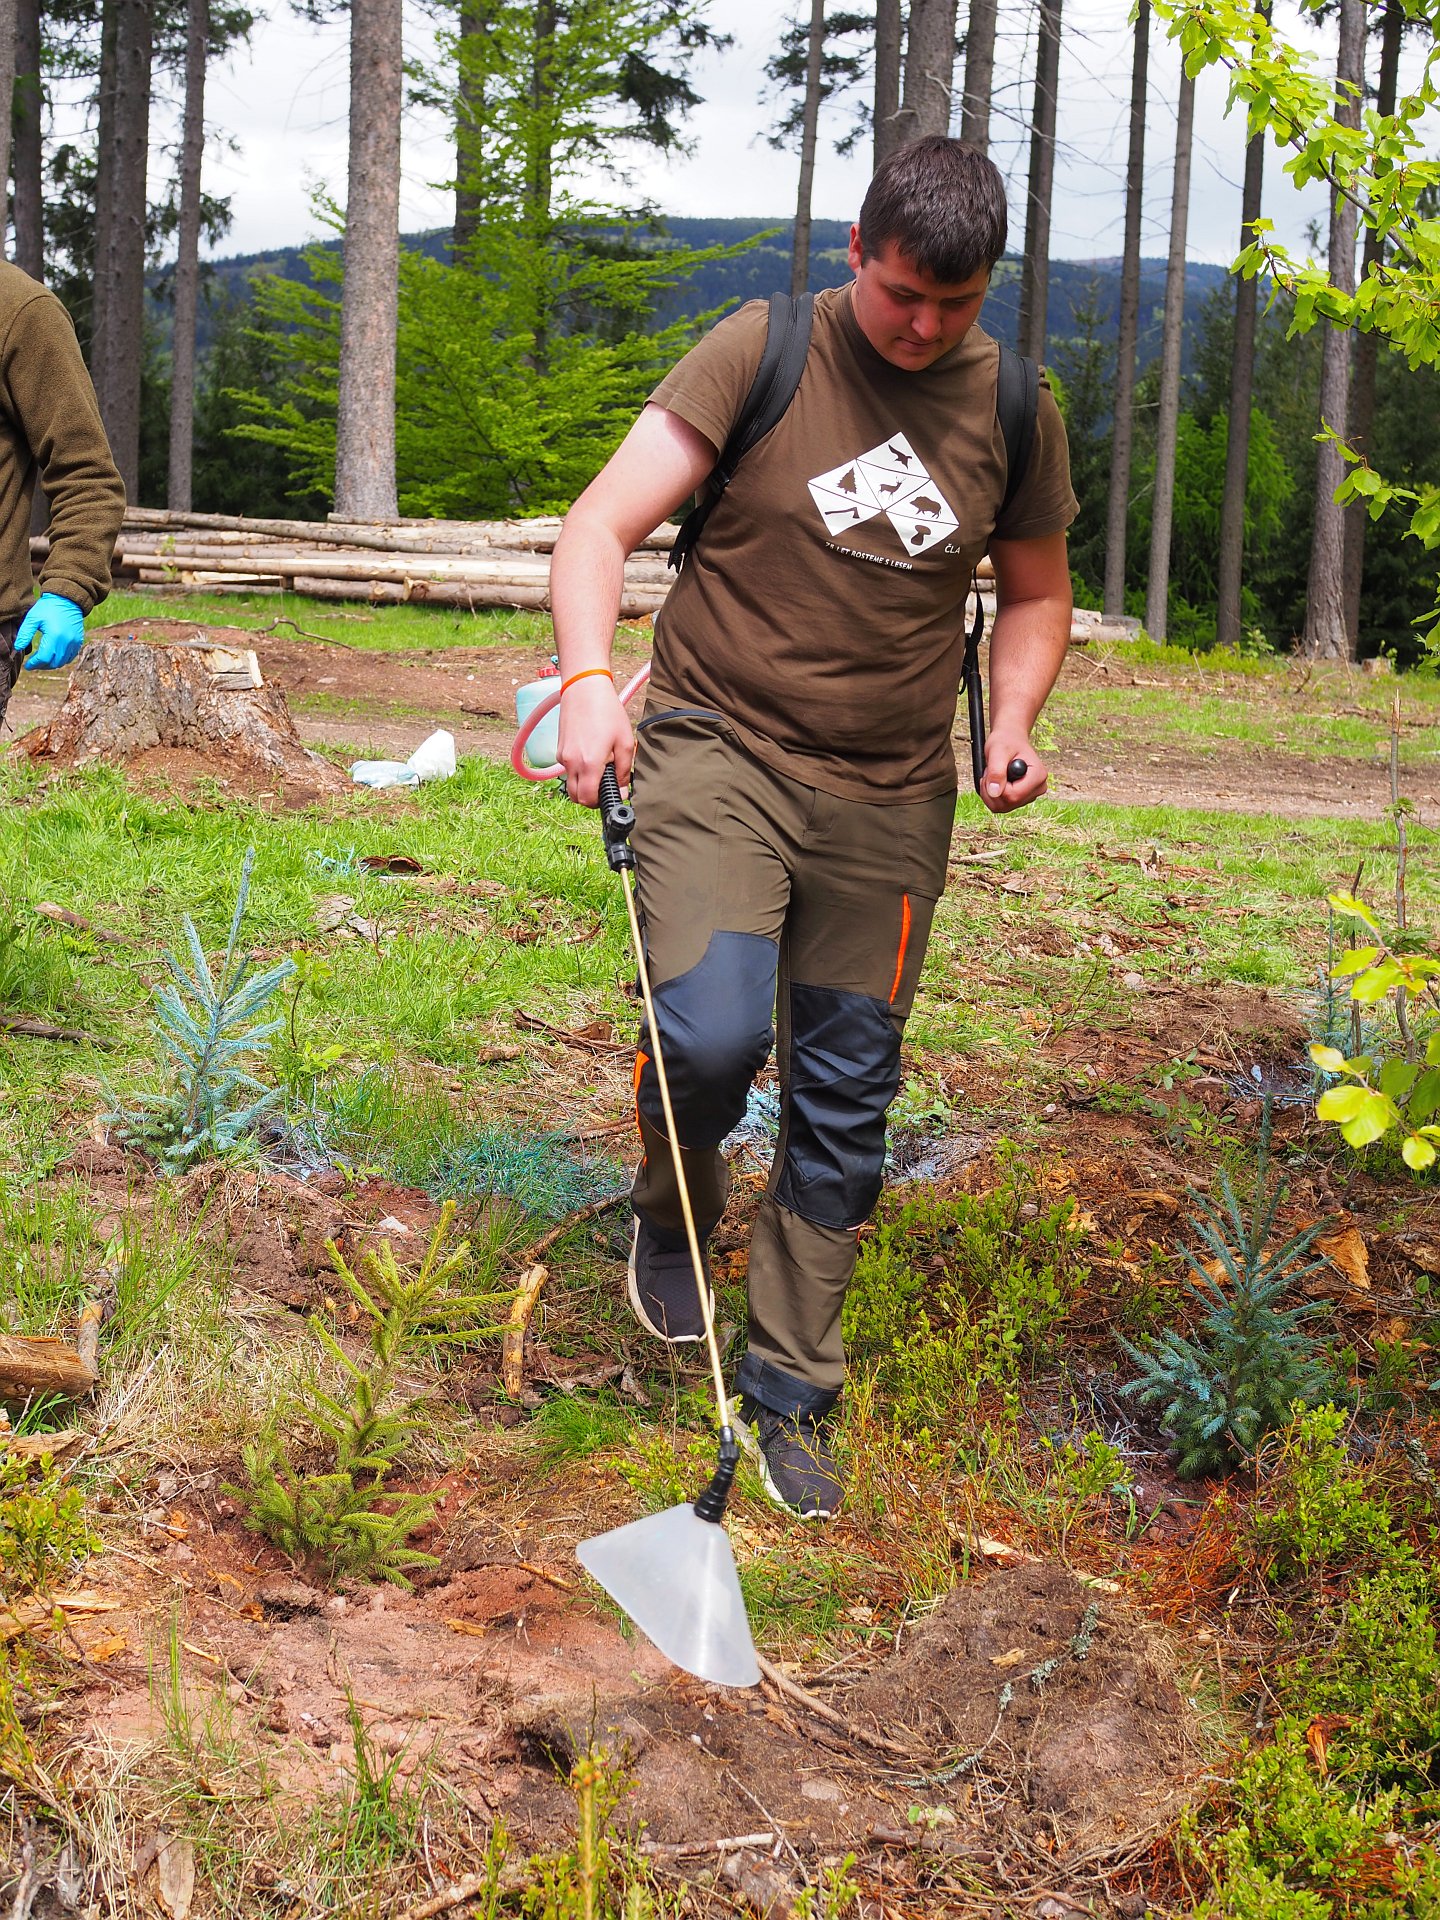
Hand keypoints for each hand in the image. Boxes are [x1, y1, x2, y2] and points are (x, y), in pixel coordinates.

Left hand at [17, 593, 84, 670]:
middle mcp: (66, 642)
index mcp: (55, 636)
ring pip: (62, 662)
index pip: (44, 658)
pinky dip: (61, 660)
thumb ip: (25, 633)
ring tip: (42, 660)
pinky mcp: (78, 642)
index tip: (27, 665)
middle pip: (53, 663)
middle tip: (33, 664)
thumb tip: (18, 648)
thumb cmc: (48, 608)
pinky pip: (70, 658)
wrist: (67, 600)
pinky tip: (53, 656)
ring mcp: (74, 643)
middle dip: (42, 666)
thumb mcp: (33, 618)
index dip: (34, 664)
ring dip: (51, 664)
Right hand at [556, 677, 634, 806]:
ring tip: (599, 765)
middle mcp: (571, 763)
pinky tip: (590, 753)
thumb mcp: (624, 741)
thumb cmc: (607, 712)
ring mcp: (562, 756)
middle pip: (576, 797)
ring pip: (571, 783)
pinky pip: (568, 769)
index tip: (611, 794)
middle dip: (590, 797)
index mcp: (588, 763)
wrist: (583, 688)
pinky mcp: (559, 749)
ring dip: (583, 784)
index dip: (600, 802)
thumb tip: (622, 791)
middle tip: (605, 785)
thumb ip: (624, 770)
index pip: (588, 799)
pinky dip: (578, 770)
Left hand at [980, 731, 1046, 813]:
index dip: (997, 787)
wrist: (1009, 739)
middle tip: (991, 771)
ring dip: (990, 792)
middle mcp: (1038, 788)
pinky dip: (992, 796)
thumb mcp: (998, 751)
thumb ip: (996, 771)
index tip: (993, 770)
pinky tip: (995, 781)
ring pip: (1003, 807)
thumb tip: (994, 792)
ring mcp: (1030, 795)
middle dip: (992, 790)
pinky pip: (1001, 806)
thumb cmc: (1006, 741)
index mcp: (1038, 776)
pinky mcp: (1021, 799)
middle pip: (1008, 804)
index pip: (1014, 796)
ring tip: (993, 774)